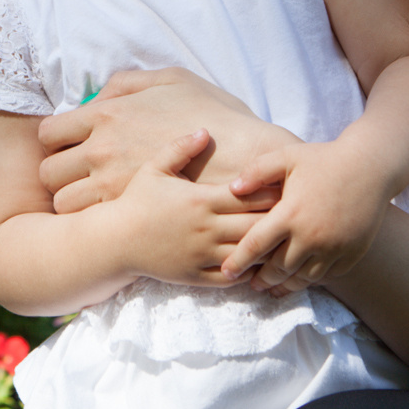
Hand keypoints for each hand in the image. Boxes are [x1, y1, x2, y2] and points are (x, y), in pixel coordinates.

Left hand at [36, 68, 298, 214]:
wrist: (248, 161)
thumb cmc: (214, 116)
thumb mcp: (172, 80)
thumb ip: (128, 83)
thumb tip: (96, 96)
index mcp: (107, 114)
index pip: (49, 133)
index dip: (57, 142)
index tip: (71, 148)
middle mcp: (101, 150)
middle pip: (49, 172)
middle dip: (60, 174)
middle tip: (80, 177)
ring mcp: (112, 185)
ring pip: (63, 203)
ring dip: (73, 201)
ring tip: (94, 200)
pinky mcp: (130, 213)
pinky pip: (88, 223)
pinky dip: (93, 222)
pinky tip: (112, 216)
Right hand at [111, 128, 276, 285]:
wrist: (115, 239)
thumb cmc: (137, 200)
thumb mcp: (154, 168)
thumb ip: (180, 148)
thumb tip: (204, 131)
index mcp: (201, 200)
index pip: (250, 195)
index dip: (270, 191)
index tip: (283, 186)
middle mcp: (206, 228)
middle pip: (256, 224)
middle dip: (277, 219)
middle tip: (294, 212)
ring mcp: (203, 254)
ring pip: (249, 253)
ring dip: (267, 246)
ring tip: (283, 238)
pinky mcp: (197, 276)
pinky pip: (232, 277)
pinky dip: (249, 271)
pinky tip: (258, 262)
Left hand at [219, 140, 393, 294]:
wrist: (371, 166)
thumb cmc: (323, 159)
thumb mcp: (286, 157)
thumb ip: (256, 172)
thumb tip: (232, 189)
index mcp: (289, 214)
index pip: (256, 245)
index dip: (238, 262)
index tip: (227, 272)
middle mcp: (310, 236)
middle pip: (278, 269)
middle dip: (262, 280)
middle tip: (251, 284)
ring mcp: (333, 248)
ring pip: (302, 279)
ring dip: (285, 286)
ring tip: (273, 288)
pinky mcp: (351, 254)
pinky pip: (326, 276)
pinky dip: (311, 281)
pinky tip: (301, 279)